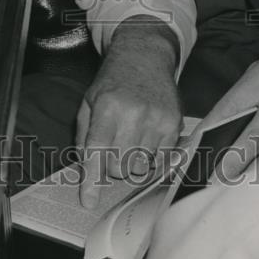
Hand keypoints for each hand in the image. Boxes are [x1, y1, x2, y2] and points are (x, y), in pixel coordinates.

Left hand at [75, 17, 181, 208]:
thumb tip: (86, 168)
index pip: (97, 151)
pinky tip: (146, 139)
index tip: (89, 201)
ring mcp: (157, 119)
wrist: (145, 57)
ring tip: (131, 140)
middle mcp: (133, 113)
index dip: (91, 180)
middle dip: (112, 166)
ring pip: (140, 166)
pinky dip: (151, 157)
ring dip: (132, 162)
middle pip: (119, 166)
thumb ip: (84, 135)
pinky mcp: (174, 123)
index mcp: (107, 107)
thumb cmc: (113, 81)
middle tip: (113, 149)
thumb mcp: (89, 101)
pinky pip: (161, 159)